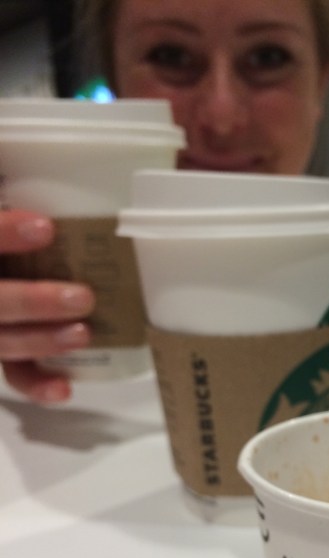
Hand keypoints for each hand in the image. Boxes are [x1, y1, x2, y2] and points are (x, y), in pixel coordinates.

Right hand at [0, 209, 94, 402]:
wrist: (7, 276)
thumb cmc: (11, 239)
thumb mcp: (4, 198)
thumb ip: (9, 191)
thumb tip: (32, 161)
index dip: (4, 233)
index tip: (46, 229)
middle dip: (32, 301)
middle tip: (82, 297)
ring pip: (0, 340)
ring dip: (40, 340)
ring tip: (83, 334)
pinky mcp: (0, 346)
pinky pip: (11, 371)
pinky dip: (35, 383)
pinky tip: (64, 388)